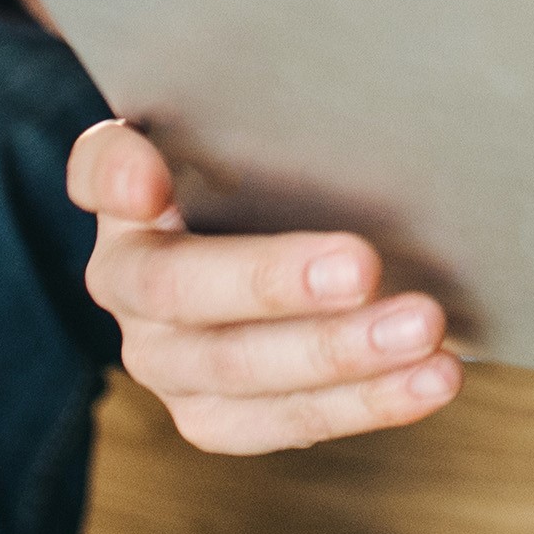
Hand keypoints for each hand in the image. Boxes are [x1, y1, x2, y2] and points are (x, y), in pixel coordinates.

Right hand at [69, 118, 462, 451]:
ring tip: (425, 335)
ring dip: (339, 358)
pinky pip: (287, 423)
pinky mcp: (216, 415)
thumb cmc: (269, 170)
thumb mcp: (254, 129)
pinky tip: (431, 379)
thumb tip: (265, 123)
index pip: (101, 175)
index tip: (152, 181)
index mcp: (126, 199)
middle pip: (181, 292)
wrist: (272, 244)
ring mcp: (168, 360)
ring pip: (238, 374)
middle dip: (274, 282)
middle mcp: (130, 285)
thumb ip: (252, 110)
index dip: (119, 178)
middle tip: (364, 264)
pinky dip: (368, 403)